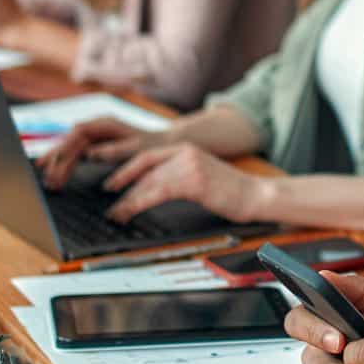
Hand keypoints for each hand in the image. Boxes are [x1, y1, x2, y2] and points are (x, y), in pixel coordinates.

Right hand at [36, 117, 150, 189]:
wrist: (167, 145)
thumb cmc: (154, 147)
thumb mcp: (137, 150)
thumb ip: (115, 150)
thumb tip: (90, 154)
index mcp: (105, 123)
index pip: (78, 133)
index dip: (65, 147)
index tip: (55, 163)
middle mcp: (97, 127)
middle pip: (70, 141)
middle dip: (57, 159)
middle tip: (47, 178)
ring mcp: (96, 136)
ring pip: (71, 148)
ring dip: (59, 164)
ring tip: (49, 182)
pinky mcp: (96, 146)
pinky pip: (76, 154)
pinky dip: (67, 165)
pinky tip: (57, 177)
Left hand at [101, 142, 268, 223]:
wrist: (256, 195)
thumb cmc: (231, 192)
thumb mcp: (201, 177)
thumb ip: (179, 177)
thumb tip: (153, 190)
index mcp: (187, 149)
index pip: (149, 156)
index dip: (127, 168)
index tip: (112, 181)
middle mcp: (186, 153)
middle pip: (144, 165)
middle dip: (122, 181)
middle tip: (107, 197)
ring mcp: (190, 165)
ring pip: (148, 180)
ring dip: (128, 199)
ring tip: (116, 213)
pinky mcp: (194, 181)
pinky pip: (159, 190)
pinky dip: (140, 202)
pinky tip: (131, 211)